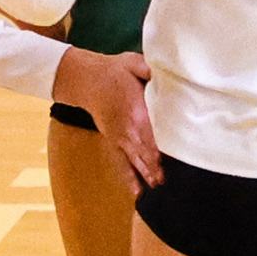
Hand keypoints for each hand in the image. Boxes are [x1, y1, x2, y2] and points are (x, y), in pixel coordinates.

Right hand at [52, 48, 161, 186]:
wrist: (86, 80)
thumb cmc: (114, 71)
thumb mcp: (134, 63)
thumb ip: (151, 69)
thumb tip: (171, 72)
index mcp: (135, 108)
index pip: (151, 129)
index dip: (161, 143)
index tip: (171, 155)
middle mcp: (127, 127)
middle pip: (144, 148)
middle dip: (156, 164)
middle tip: (166, 178)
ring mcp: (119, 137)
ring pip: (135, 158)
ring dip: (147, 172)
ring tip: (158, 184)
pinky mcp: (114, 141)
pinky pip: (123, 162)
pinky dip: (130, 177)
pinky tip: (137, 192)